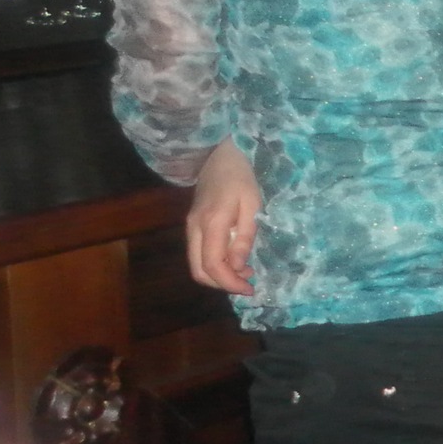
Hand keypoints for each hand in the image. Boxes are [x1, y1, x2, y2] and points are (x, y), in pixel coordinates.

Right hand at [186, 138, 258, 295]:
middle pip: (199, 271)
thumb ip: (245, 236)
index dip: (230, 283)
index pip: (213, 265)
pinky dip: (214, 265)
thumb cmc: (241, 177)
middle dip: (223, 284)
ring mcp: (190, 227)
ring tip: (244, 272)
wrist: (218, 155)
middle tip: (247, 284)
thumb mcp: (252, 205)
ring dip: (218, 276)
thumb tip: (239, 266)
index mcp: (212, 223)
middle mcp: (195, 229)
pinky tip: (234, 260)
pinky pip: (198, 255)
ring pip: (196, 265)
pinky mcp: (192, 226)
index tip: (249, 288)